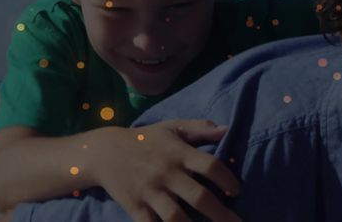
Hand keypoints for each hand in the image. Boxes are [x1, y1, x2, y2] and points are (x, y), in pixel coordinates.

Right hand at [88, 119, 240, 221]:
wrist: (105, 152)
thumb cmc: (145, 139)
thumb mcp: (172, 127)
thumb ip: (200, 128)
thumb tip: (227, 130)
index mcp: (178, 152)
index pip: (209, 166)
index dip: (227, 179)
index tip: (237, 190)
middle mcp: (166, 173)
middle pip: (198, 197)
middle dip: (221, 214)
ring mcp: (150, 192)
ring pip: (176, 217)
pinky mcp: (135, 207)